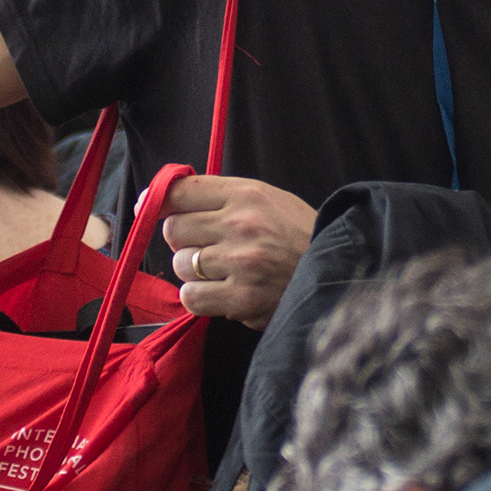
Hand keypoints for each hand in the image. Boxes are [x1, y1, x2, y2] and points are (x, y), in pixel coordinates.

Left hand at [160, 175, 316, 326]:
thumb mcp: (268, 200)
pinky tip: (220, 292)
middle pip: (173, 229)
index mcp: (248, 194)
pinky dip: (199, 297)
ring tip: (220, 271)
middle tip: (205, 246)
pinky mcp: (242, 299)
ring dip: (192, 270)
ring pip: (180, 265)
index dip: (158, 201)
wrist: (338, 272)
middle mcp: (241, 225)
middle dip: (183, 239)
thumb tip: (160, 199)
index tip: (152, 208)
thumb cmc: (299, 235)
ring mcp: (241, 263)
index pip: (180, 191)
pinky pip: (191, 297)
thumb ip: (220, 196)